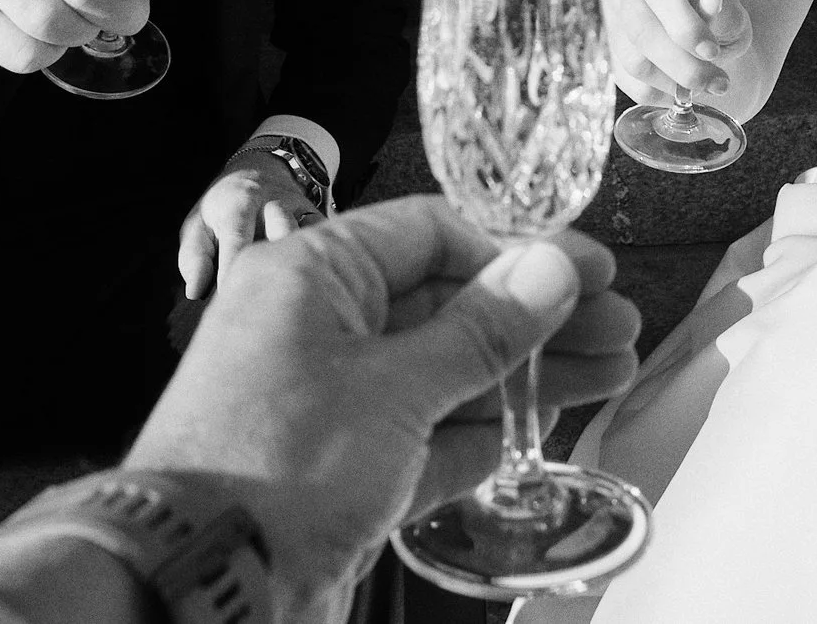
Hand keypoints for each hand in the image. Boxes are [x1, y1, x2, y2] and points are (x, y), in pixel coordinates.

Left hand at [126, 196, 640, 623]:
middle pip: (446, 304)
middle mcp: (316, 329)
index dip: (512, 249)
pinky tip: (541, 431)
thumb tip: (549, 271)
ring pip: (445, 374)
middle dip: (534, 317)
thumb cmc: (272, 464)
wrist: (200, 583)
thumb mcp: (393, 387)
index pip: (426, 233)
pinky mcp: (343, 472)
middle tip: (616, 324)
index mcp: (309, 277)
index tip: (585, 269)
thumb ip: (481, 331)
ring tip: (609, 372)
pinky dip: (480, 435)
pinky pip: (425, 438)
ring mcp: (331, 404)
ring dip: (524, 376)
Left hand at [178, 150, 321, 300]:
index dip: (233, 273)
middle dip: (276, 266)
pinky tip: (319, 283)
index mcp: (238, 205)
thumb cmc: (223, 210)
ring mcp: (299, 208)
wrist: (259, 171)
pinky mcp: (317, 215)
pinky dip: (325, 258)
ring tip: (295, 297)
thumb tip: (196, 291)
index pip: (238, 242)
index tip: (230, 303)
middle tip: (266, 305)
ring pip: (307, 236)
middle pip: (281, 232)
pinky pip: (326, 237)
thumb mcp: (199, 226)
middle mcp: (272, 202)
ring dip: (302, 264)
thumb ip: (194, 258)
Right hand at [604, 0, 751, 108]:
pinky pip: (626, 80)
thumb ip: (722, 8)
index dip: (685, 25)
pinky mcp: (607, 46)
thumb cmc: (717, 15)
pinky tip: (680, 89)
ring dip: (674, 82)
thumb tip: (711, 0)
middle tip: (716, 82)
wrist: (703, 31)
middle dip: (682, 64)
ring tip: (705, 85)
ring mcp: (611, 16)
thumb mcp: (731, 10)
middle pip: (641, 29)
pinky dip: (658, 92)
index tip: (712, 51)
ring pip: (633, 60)